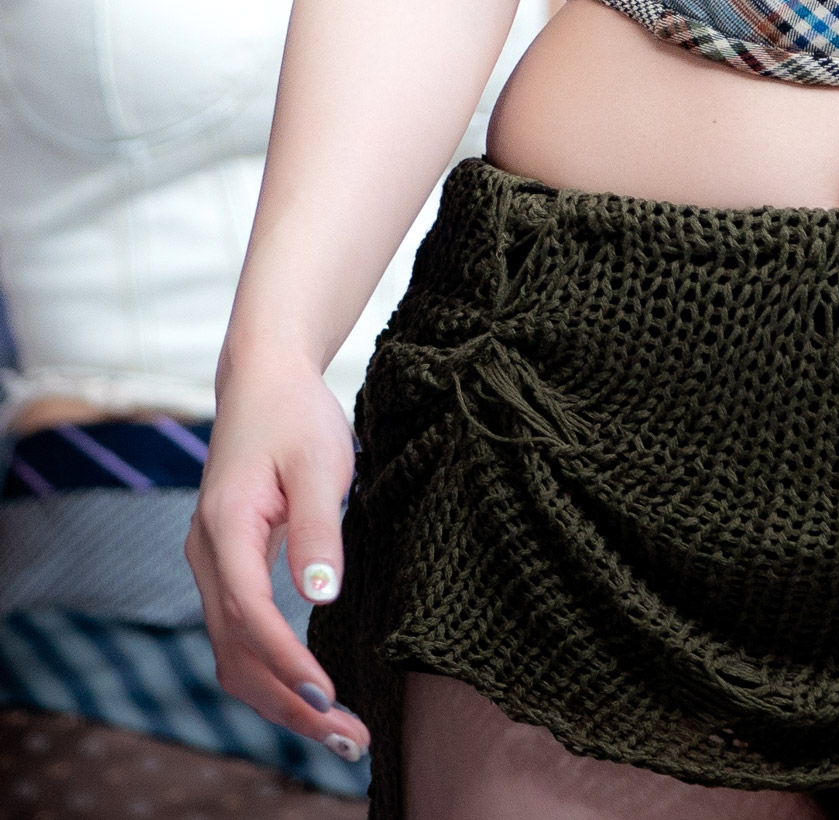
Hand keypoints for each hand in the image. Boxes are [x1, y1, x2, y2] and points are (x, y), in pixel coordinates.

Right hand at [185, 352, 369, 764]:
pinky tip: (311, 695)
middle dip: (287, 704)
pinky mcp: (227, 570)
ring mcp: (211, 566)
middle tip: (348, 740)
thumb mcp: (319, 461)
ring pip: (233, 655)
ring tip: (337, 732)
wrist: (262, 380)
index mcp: (225, 528)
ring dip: (279, 700)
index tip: (327, 695)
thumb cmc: (295, 414)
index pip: (249, 613)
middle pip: (236, 653)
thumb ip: (318, 529)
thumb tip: (323, 596)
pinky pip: (240, 638)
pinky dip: (270, 674)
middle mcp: (206, 556)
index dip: (285, 661)